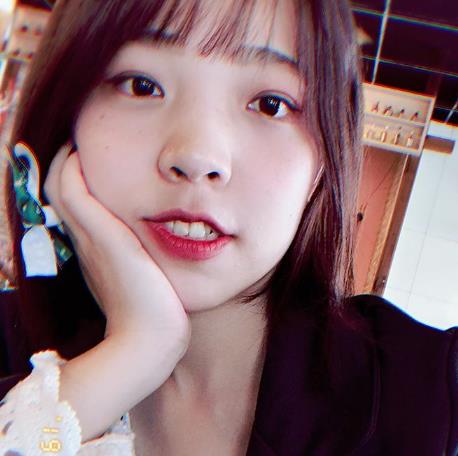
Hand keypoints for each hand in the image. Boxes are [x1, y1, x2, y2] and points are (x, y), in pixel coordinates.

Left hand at [44, 143, 189, 354]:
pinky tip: (127, 209)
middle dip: (75, 168)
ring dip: (91, 187)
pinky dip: (105, 210)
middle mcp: (87, 243)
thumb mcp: (110, 242)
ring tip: (113, 171)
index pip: (60, 185)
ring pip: (85, 212)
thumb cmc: (137, 292)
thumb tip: (72, 167)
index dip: (65, 158)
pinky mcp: (117, 269)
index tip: (85, 139)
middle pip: (68, 196)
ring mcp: (101, 257)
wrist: (149, 339)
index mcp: (85, 232)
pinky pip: (101, 230)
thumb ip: (87, 206)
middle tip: (97, 149)